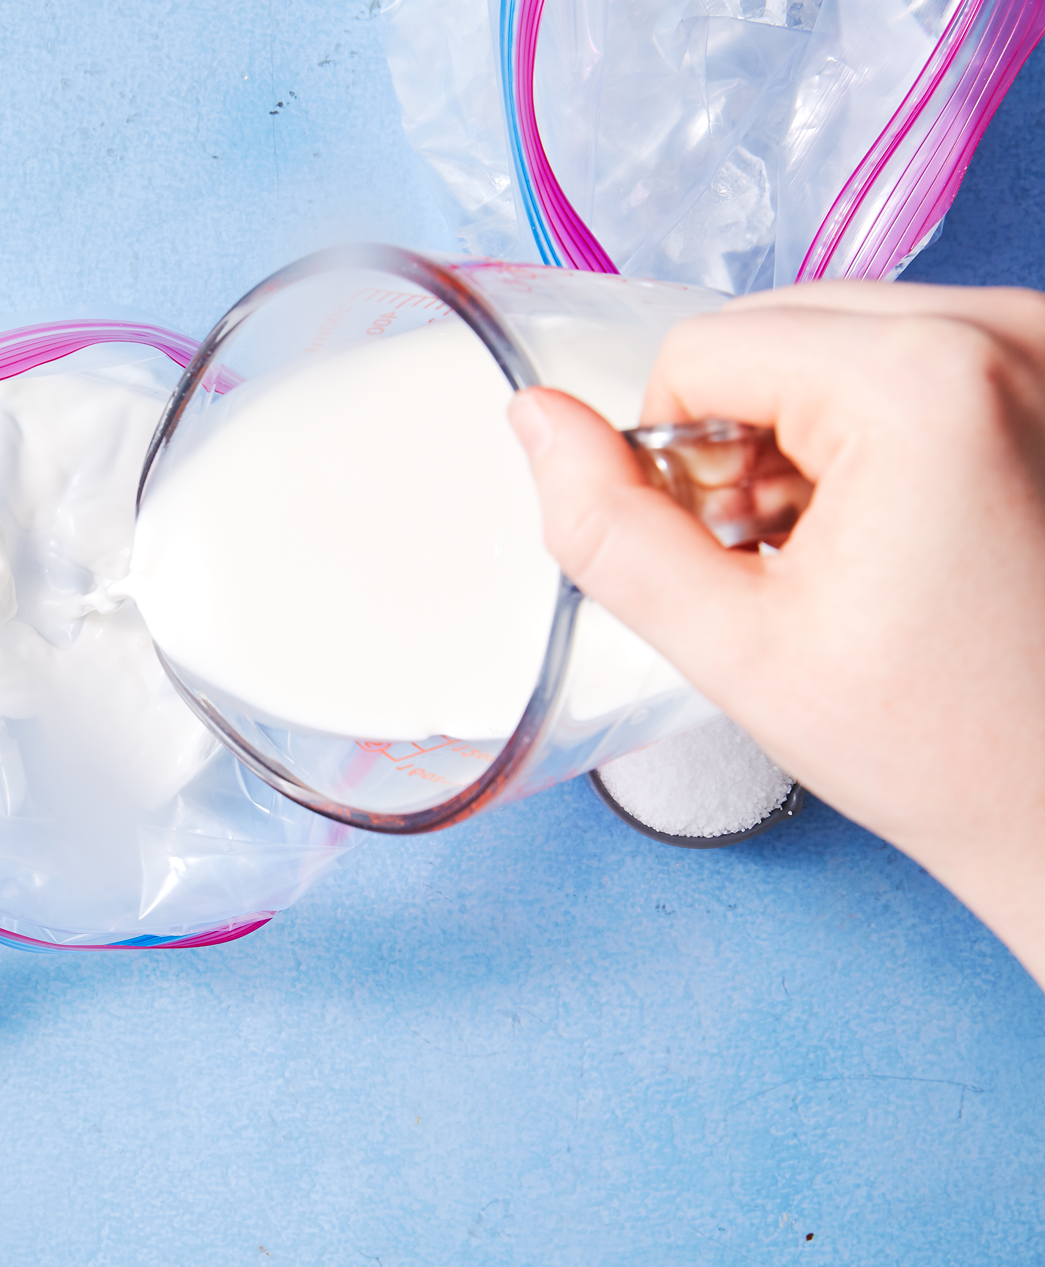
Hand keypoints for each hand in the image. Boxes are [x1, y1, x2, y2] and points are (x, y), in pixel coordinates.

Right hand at [507, 281, 1044, 982]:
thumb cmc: (945, 747)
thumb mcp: (737, 649)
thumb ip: (609, 529)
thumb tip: (534, 419)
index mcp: (923, 381)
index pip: (702, 351)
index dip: (675, 461)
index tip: (732, 557)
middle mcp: (1008, 328)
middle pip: (775, 330)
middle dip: (745, 438)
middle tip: (785, 559)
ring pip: (841, 336)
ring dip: (808, 431)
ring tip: (844, 548)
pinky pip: (918, 350)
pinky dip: (880, 423)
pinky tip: (902, 522)